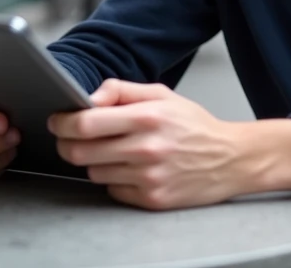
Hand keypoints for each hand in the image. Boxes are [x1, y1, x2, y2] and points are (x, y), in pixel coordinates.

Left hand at [48, 80, 243, 210]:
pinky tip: (132, 169)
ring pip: (94, 172)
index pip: (86, 123)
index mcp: (148, 117)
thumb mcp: (162, 95)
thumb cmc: (194, 126)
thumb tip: (89, 97)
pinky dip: (115, 180)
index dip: (63, 122)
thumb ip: (122, 90)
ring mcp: (149, 177)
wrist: (231, 159)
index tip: (59, 121)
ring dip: (95, 162)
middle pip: (80, 152)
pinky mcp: (152, 199)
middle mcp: (147, 149)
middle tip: (74, 138)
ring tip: (115, 152)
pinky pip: (113, 190)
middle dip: (69, 144)